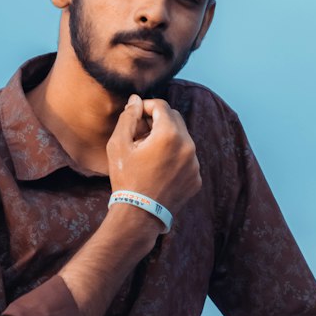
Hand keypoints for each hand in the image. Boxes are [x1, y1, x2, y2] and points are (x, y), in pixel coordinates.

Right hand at [106, 96, 201, 220]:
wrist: (138, 215)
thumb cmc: (126, 178)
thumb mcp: (118, 145)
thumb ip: (128, 117)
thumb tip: (136, 100)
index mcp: (170, 134)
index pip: (162, 106)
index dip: (146, 106)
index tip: (135, 115)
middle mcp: (188, 146)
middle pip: (175, 119)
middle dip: (158, 121)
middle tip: (140, 133)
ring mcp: (195, 164)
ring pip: (182, 139)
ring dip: (167, 139)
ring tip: (148, 153)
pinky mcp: (196, 178)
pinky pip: (187, 158)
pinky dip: (175, 157)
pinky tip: (159, 168)